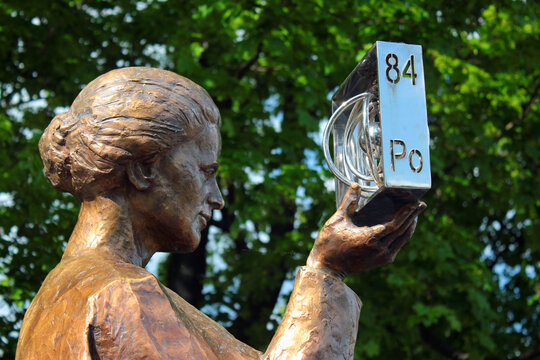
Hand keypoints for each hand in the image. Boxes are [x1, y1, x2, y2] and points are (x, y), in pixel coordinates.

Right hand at [307, 183, 425, 278]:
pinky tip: (405, 227)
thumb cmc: (329, 243)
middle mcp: (379, 249)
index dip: (407, 213)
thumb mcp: (337, 221)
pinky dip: (403, 235)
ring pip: (402, 239)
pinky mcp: (382, 260)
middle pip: (403, 230)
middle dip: (413, 216)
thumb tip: (355, 185)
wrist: (328, 268)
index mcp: (370, 238)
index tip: (415, 203)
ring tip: (415, 214)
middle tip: (421, 205)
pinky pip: (398, 245)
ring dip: (410, 226)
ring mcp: (382, 256)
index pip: (395, 224)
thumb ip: (348, 203)